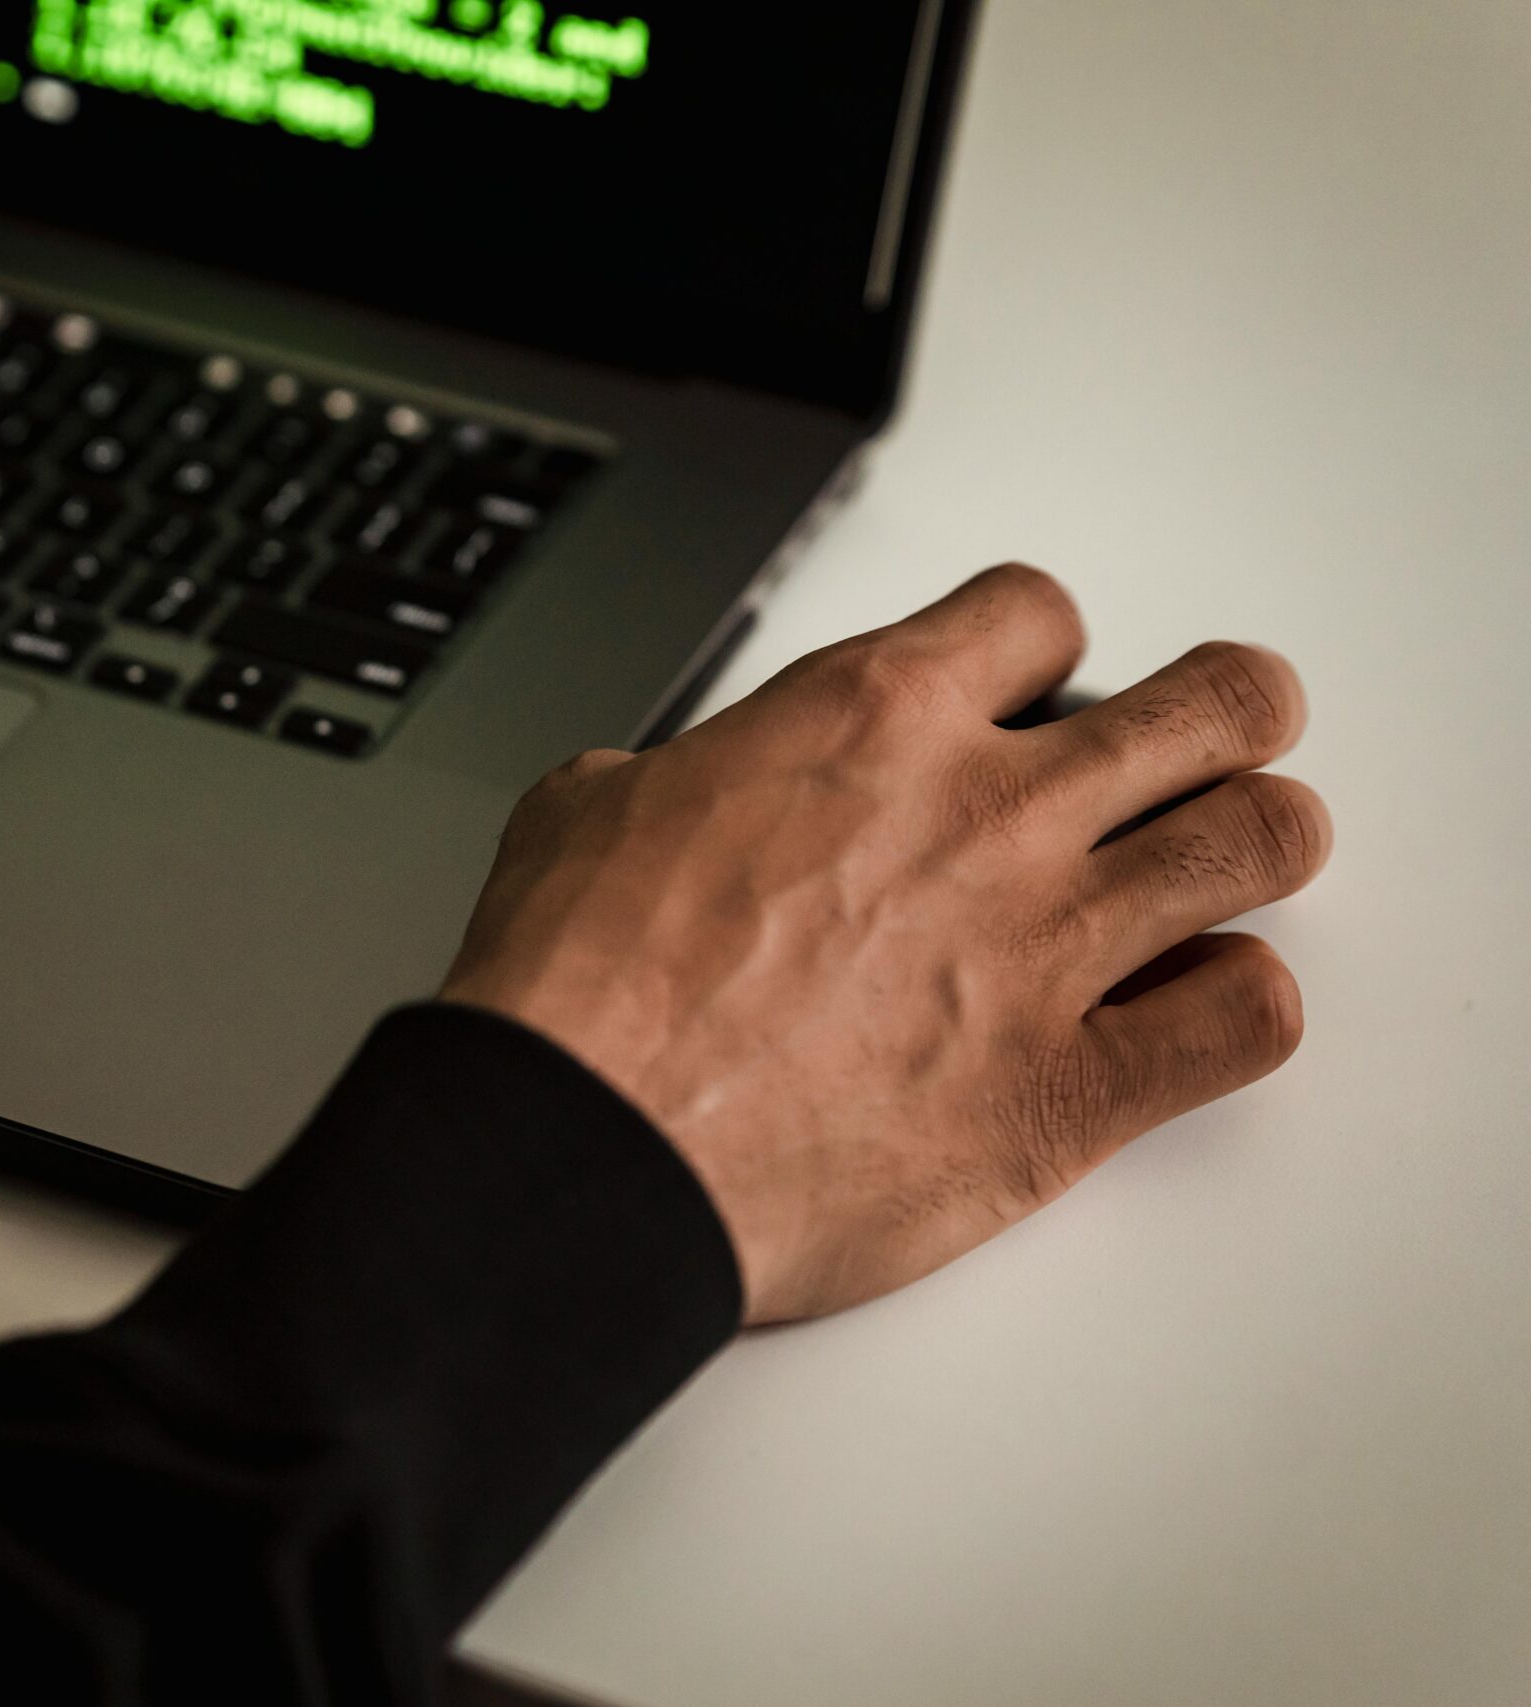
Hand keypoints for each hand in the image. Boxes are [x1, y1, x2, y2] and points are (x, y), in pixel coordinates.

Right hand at [440, 566, 1329, 1323]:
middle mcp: (985, 813)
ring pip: (1264, 840)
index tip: (1038, 684)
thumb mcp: (589, 807)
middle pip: (1211, 702)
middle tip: (1215, 739)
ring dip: (1259, 842)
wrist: (585, 1148)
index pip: (1038, 614)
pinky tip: (1196, 1007)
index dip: (1043, 647)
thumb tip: (682, 797)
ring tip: (1235, 860)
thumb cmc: (575, 992)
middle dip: (1228, 712)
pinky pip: (1246, 1021)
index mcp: (870, 719)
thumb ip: (688, 777)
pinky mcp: (1068, 1092)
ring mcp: (1044, 950)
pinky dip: (1238, 1009)